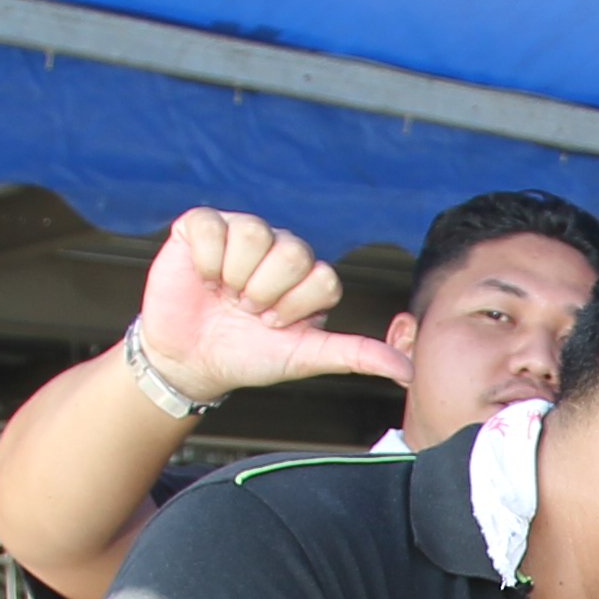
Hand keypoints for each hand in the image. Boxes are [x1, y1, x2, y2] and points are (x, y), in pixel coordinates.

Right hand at [129, 209, 412, 403]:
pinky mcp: (201, 226)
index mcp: (309, 274)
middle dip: (265, 294)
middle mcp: (280, 247)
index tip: (275, 325)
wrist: (190, 361)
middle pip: (293, 252)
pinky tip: (203, 278)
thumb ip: (356, 355)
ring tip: (224, 294)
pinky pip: (212, 226)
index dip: (295, 308)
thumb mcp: (305, 357)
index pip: (324, 277)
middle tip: (248, 311)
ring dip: (235, 278)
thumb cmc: (250, 356)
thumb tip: (408, 372)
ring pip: (253, 234)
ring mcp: (241, 232)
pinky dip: (205, 261)